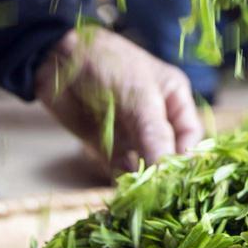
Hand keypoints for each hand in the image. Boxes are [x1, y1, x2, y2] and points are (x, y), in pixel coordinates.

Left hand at [35, 28, 201, 172]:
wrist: (58, 58)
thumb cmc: (109, 64)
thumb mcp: (140, 96)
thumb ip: (155, 134)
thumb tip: (167, 172)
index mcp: (173, 98)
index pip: (189, 136)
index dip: (184, 157)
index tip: (175, 179)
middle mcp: (156, 118)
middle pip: (167, 154)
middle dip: (161, 171)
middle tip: (154, 190)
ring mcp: (131, 133)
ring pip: (144, 165)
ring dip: (140, 178)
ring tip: (135, 188)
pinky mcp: (107, 145)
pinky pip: (119, 169)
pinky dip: (119, 179)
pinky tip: (119, 185)